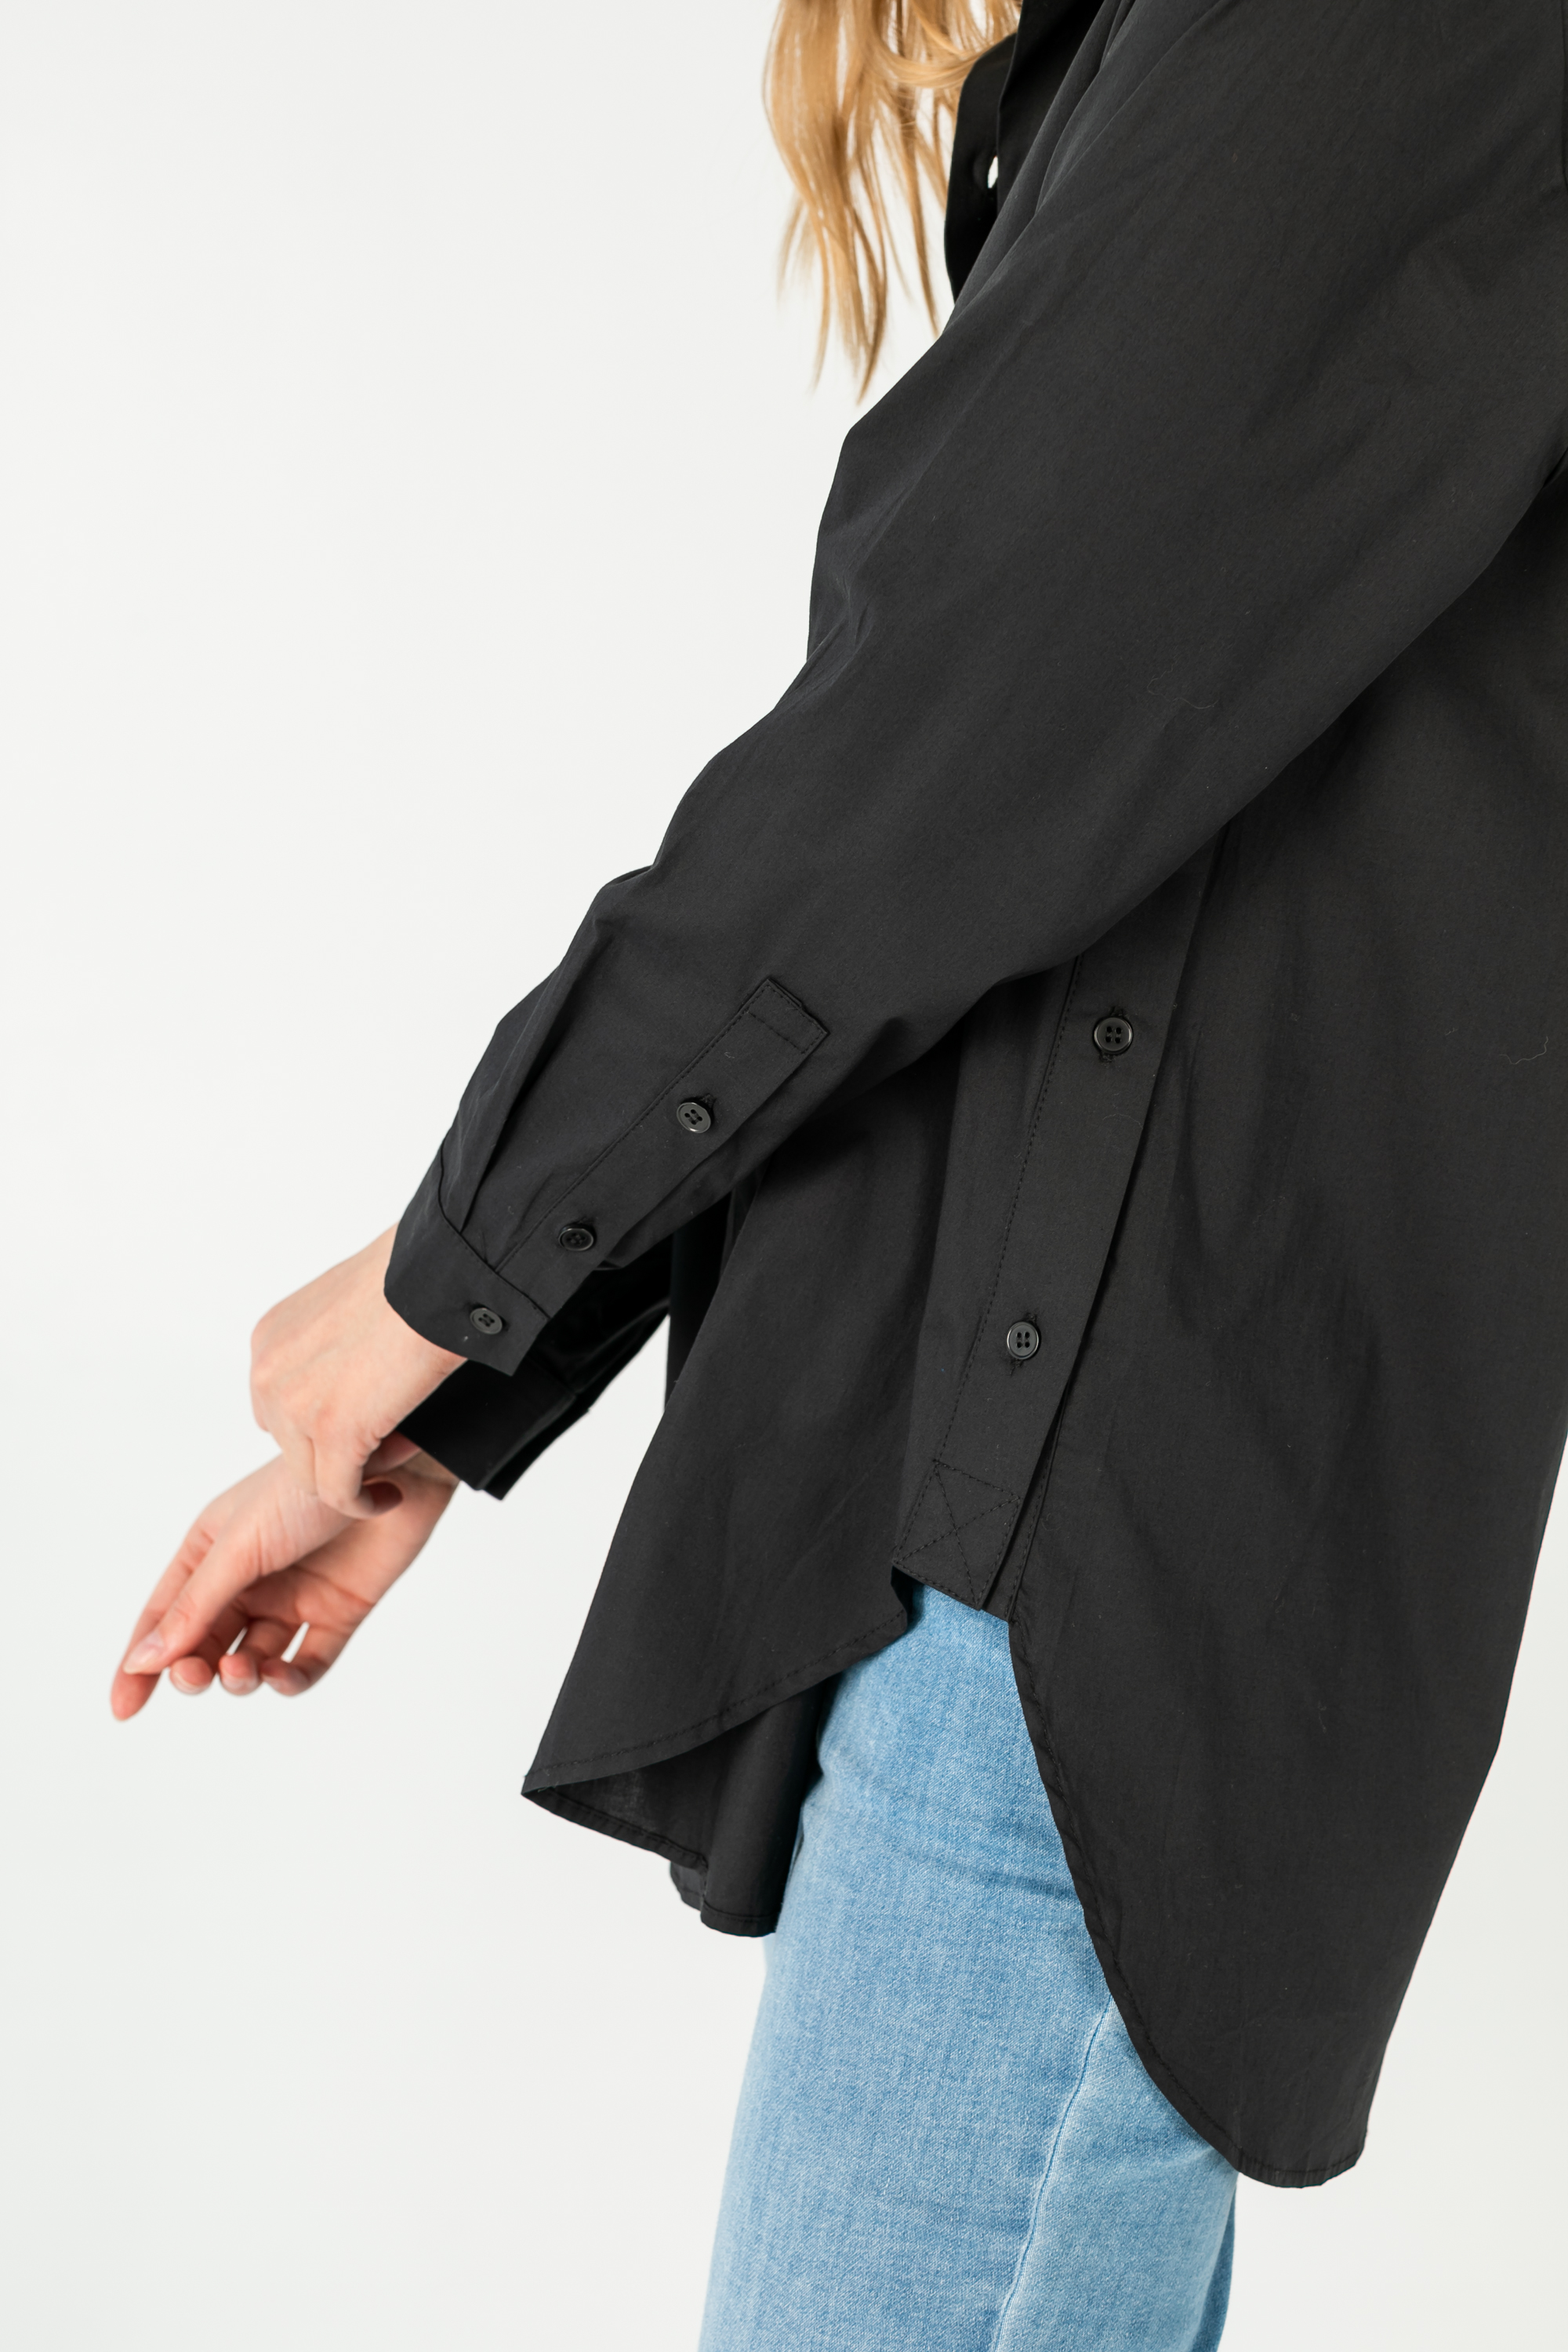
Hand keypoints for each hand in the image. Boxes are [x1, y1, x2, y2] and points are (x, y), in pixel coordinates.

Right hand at [111, 1448, 457, 1718]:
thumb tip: (144, 1661)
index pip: (164, 1617)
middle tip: (196, 1675)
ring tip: (241, 1670)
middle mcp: (249, 1577)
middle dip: (192, 1669)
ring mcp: (293, 1596)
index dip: (140, 1664)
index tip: (122, 1710)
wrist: (397, 1469)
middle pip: (205, 1643)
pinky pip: (306, 1662)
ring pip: (252, 1659)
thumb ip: (195, 1606)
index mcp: (212, 1550)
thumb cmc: (307, 1491)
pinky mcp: (337, 1612)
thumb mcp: (240, 1547)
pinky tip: (279, 1676)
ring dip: (240, 1676)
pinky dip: (289, 1679)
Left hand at [249, 1225, 462, 1515]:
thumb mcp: (350, 1303)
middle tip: (385, 1445)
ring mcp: (295, 1405)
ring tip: (394, 1468)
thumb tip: (357, 1365)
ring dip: (351, 1478)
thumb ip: (337, 1340)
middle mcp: (269, 1371)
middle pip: (290, 1443)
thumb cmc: (416, 1274)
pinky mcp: (333, 1433)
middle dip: (332, 1450)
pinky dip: (363, 1502)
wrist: (441, 1273)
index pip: (279, 1404)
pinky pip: (338, 1494)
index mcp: (271, 1336)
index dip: (319, 1421)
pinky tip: (390, 1496)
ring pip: (312, 1474)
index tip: (366, 1421)